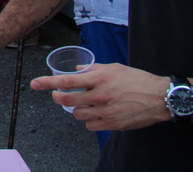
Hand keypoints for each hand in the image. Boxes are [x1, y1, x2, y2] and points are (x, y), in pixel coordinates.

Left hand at [31, 64, 169, 131]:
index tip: (34, 84)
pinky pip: (90, 125)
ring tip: (86, 102)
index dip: (47, 83)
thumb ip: (92, 69)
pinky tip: (97, 113)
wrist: (159, 97)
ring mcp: (105, 111)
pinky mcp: (112, 124)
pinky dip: (89, 120)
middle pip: (66, 101)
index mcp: (98, 78)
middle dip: (58, 98)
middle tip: (58, 95)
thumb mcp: (113, 68)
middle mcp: (99, 95)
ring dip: (76, 108)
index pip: (66, 81)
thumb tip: (77, 70)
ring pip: (77, 114)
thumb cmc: (136, 80)